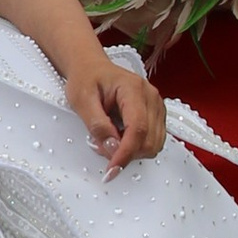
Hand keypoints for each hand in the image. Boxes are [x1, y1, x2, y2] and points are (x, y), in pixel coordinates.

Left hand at [64, 54, 165, 171]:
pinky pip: (153, 140)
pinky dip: (136, 146)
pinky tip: (119, 138)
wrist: (92, 68)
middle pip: (149, 140)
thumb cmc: (86, 79)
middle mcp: (151, 97)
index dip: (125, 153)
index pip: (137, 128)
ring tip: (109, 140)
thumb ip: (97, 125)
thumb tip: (111, 147)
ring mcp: (156, 106)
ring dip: (131, 151)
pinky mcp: (156, 115)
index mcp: (133, 89)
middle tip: (100, 147)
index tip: (112, 170)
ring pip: (154, 144)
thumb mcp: (81, 100)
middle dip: (126, 153)